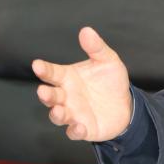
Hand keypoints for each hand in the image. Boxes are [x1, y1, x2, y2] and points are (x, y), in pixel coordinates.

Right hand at [32, 26, 131, 140]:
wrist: (125, 105)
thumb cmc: (111, 81)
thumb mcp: (107, 61)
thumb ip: (96, 48)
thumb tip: (86, 30)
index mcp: (68, 77)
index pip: (51, 73)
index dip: (44, 69)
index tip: (37, 64)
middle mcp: (66, 96)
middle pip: (51, 96)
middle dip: (46, 95)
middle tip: (43, 91)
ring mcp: (73, 113)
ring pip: (58, 115)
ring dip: (56, 114)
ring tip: (58, 111)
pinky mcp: (83, 128)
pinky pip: (74, 132)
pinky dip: (75, 131)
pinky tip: (79, 126)